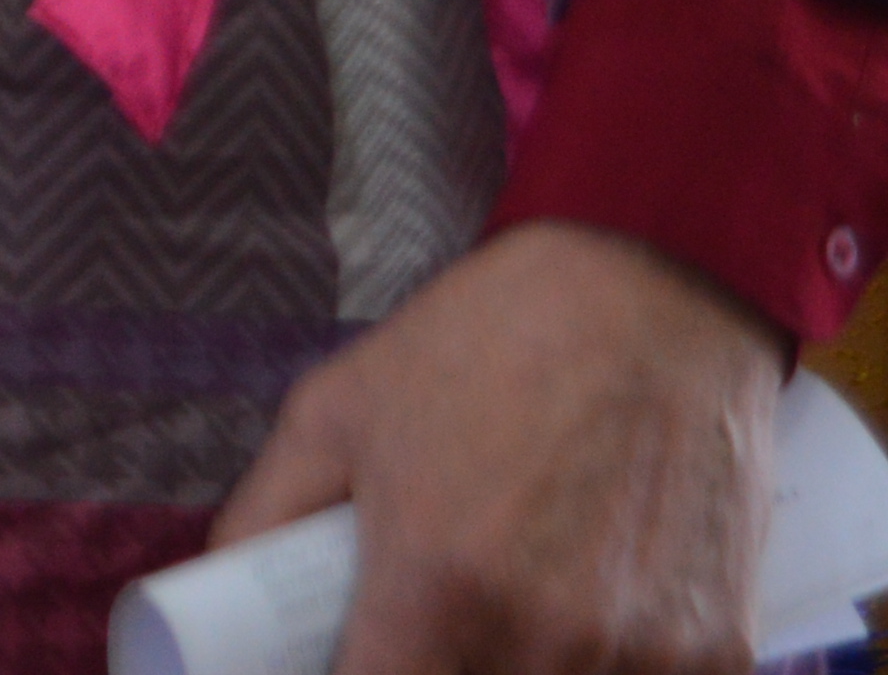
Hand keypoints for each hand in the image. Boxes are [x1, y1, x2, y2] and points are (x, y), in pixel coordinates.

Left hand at [209, 220, 781, 672]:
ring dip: (511, 671)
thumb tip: (218, 591)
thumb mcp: (334, 412)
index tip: (349, 654)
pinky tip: (581, 608)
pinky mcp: (719, 653)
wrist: (653, 299)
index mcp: (438, 591)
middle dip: (432, 671)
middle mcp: (545, 641)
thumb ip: (262, 519)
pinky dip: (599, 668)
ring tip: (503, 596)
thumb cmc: (485, 346)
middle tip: (419, 623)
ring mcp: (643, 657)